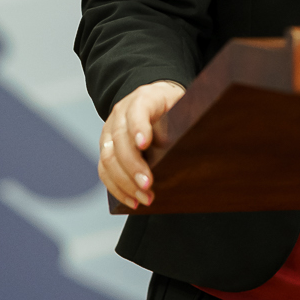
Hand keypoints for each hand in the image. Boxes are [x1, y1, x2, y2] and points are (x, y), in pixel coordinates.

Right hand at [99, 80, 184, 208]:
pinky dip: (117, 188)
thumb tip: (195, 141)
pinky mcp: (106, 148)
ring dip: (125, 182)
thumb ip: (187, 117)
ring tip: (144, 198)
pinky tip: (132, 200)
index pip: (138, 110)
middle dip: (133, 166)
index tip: (145, 144)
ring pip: (108, 158)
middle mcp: (121, 113)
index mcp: (144, 98)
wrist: (154, 99)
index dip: (139, 127)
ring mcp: (110, 131)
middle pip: (120, 140)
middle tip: (148, 185)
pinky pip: (104, 170)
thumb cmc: (173, 106)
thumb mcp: (183, 104)